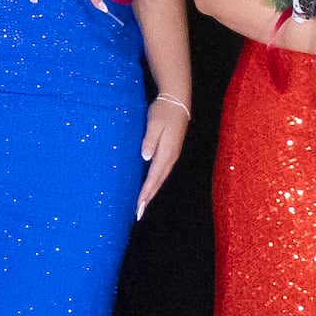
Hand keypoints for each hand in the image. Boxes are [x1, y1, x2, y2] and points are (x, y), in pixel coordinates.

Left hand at [133, 97, 190, 215]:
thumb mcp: (154, 123)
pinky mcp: (170, 151)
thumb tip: (145, 157)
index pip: (154, 177)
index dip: (145, 192)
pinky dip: (154, 182)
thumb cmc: (164, 111)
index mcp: (166, 152)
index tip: (138, 205)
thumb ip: (150, 140)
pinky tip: (149, 186)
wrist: (177, 101)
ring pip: (160, 178)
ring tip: (142, 204)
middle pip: (158, 182)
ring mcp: (172, 154)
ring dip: (151, 192)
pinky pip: (161, 172)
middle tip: (138, 213)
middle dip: (148, 198)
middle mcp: (171, 157)